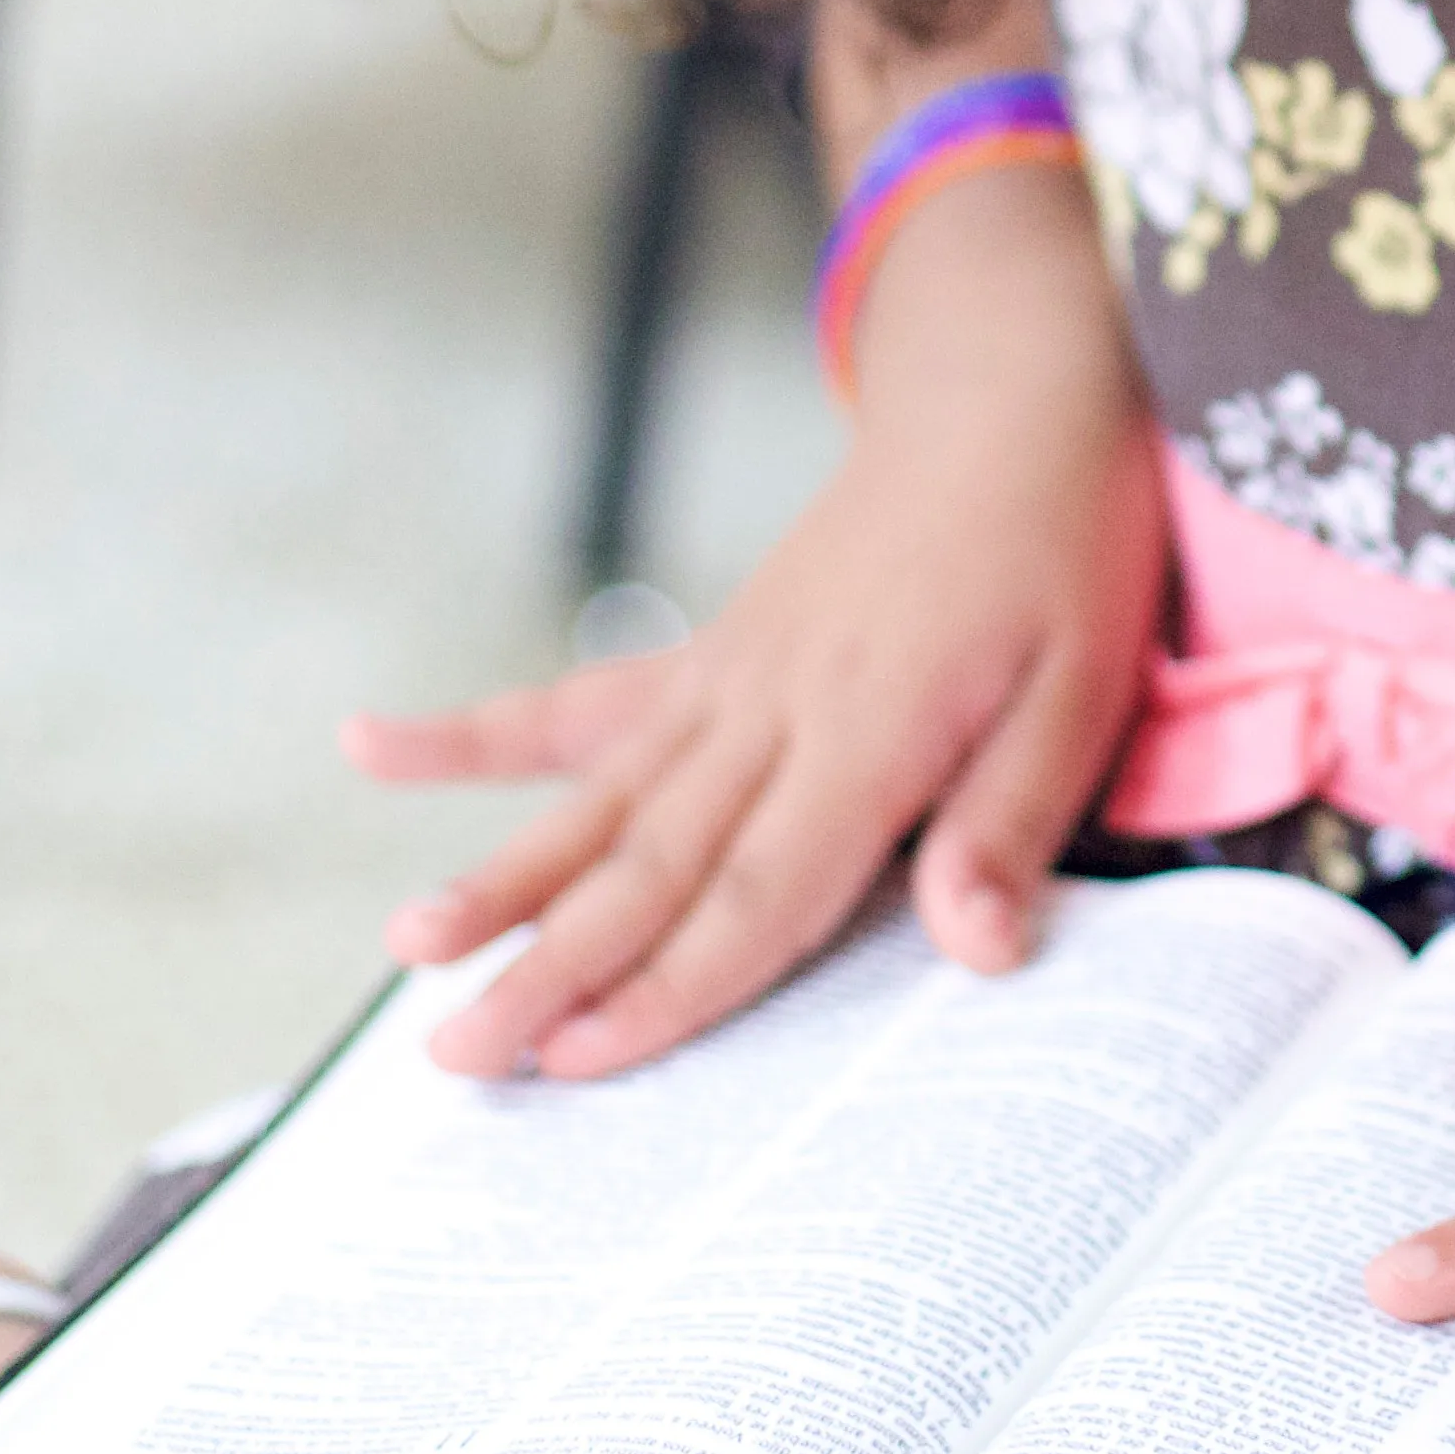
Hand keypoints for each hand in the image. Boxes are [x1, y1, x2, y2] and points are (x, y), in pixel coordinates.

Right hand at [346, 178, 1164, 1080]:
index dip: (669, 986)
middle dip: (551, 969)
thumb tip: (978, 952)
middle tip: (455, 1058)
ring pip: (596, 799)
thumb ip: (1013, 820)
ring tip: (409, 947)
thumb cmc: (1061, 542)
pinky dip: (473, 731)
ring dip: (502, 877)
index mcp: (870, 731)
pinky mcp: (706, 652)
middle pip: (650, 866)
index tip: (577, 1060)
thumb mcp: (1084, 686)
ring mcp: (724, 678)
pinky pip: (577, 701)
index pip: (758, 891)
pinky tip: (371, 745)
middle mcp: (773, 710)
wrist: (1002, 393)